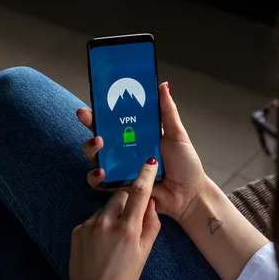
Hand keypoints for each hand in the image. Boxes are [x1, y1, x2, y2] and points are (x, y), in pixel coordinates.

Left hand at [68, 158, 160, 279]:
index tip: (149, 162)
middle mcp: (107, 223)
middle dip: (127, 202)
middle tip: (130, 220)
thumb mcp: (145, 253)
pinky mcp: (77, 231)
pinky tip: (100, 245)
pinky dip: (99, 226)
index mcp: (128, 229)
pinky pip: (92, 219)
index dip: (145, 175)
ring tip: (113, 239)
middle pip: (120, 196)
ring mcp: (89, 226)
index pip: (140, 193)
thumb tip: (151, 203)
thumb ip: (151, 225)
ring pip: (105, 208)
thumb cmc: (124, 278)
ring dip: (112, 215)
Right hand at [77, 82, 208, 222]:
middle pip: (100, 135)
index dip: (102, 110)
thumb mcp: (177, 134)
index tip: (93, 101)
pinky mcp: (119, 186)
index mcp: (138, 136)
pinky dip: (96, 177)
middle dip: (90, 125)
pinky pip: (100, 182)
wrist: (189, 194)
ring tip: (99, 143)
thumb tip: (163, 85)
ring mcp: (121, 168)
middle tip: (88, 117)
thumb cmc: (185, 165)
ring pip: (95, 157)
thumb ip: (167, 111)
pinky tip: (101, 171)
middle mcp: (126, 151)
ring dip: (91, 149)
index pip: (115, 120)